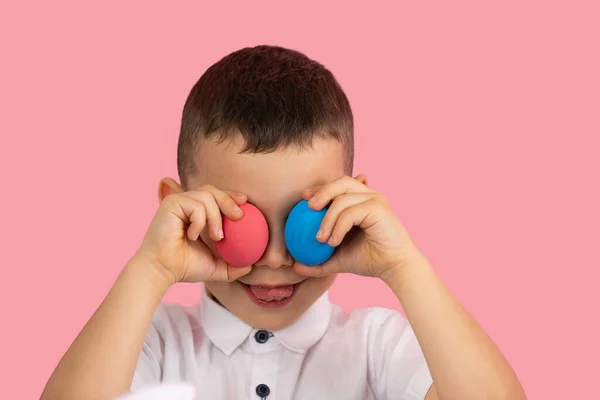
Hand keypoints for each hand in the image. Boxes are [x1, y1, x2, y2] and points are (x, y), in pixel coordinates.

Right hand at [137, 185, 251, 284]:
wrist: (163, 271)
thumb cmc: (184, 267)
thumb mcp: (215, 266)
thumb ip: (232, 265)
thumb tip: (251, 266)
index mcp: (195, 213)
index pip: (215, 196)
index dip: (231, 195)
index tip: (245, 202)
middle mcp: (185, 203)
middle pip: (213, 190)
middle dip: (229, 200)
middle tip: (239, 217)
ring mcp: (177, 201)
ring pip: (207, 197)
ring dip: (216, 218)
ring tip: (217, 237)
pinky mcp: (171, 203)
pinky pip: (196, 205)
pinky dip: (200, 221)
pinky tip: (192, 236)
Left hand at [294, 175, 420, 281]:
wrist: (394, 268)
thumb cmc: (369, 261)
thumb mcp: (338, 260)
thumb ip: (317, 261)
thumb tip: (295, 267)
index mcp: (360, 201)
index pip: (338, 186)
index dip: (320, 189)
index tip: (303, 200)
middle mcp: (369, 196)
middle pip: (341, 182)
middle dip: (322, 191)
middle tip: (308, 207)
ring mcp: (375, 200)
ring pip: (343, 198)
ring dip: (327, 217)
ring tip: (319, 239)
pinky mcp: (379, 208)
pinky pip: (350, 212)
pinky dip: (338, 226)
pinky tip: (332, 242)